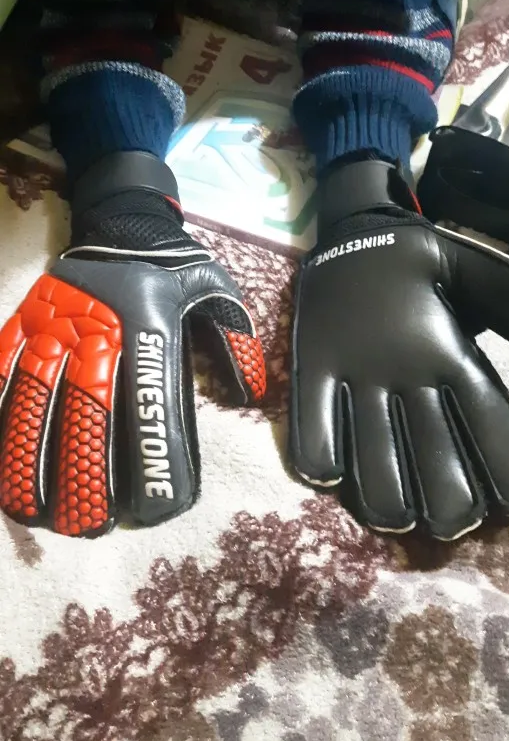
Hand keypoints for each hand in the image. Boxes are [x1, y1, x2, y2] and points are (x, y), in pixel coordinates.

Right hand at [0, 153, 264, 536]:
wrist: (121, 215)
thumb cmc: (172, 263)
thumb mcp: (216, 290)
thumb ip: (236, 341)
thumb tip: (251, 394)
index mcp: (148, 327)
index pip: (147, 406)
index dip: (146, 460)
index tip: (148, 507)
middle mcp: (98, 331)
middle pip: (85, 415)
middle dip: (84, 476)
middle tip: (88, 525)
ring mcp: (53, 326)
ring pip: (34, 402)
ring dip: (32, 462)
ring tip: (37, 512)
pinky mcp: (24, 322)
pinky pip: (3, 373)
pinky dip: (0, 420)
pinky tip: (2, 464)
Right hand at [290, 159, 508, 540]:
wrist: (352, 225)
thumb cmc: (422, 262)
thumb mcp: (482, 275)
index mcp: (452, 350)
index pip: (494, 430)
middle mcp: (406, 369)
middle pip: (439, 471)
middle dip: (455, 511)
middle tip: (458, 516)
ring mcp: (353, 372)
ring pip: (376, 471)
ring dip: (394, 508)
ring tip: (405, 517)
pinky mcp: (311, 367)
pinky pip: (313, 434)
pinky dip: (325, 467)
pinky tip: (338, 474)